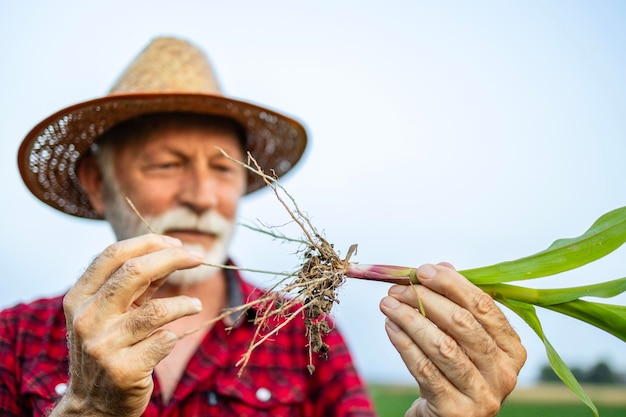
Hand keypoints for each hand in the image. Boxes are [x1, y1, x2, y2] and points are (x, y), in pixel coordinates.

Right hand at [51, 234, 203, 416]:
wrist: (92, 405)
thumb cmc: (108, 348)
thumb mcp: (112, 312)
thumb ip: (136, 285)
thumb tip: (171, 253)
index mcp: (79, 298)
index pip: (113, 255)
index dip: (149, 243)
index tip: (178, 244)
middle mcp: (86, 319)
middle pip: (134, 273)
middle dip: (173, 258)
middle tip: (199, 257)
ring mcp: (103, 346)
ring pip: (156, 310)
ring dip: (184, 304)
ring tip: (194, 305)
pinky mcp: (123, 370)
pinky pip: (163, 341)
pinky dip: (172, 336)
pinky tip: (170, 339)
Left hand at [379, 263, 525, 416]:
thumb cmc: (454, 372)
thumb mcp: (461, 339)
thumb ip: (457, 303)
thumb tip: (442, 266)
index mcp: (513, 349)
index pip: (484, 307)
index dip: (452, 284)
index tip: (422, 271)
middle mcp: (504, 373)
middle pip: (463, 324)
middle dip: (426, 300)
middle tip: (398, 289)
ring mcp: (483, 395)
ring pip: (443, 347)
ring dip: (410, 320)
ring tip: (388, 305)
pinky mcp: (457, 411)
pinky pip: (426, 370)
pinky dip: (404, 345)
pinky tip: (391, 327)